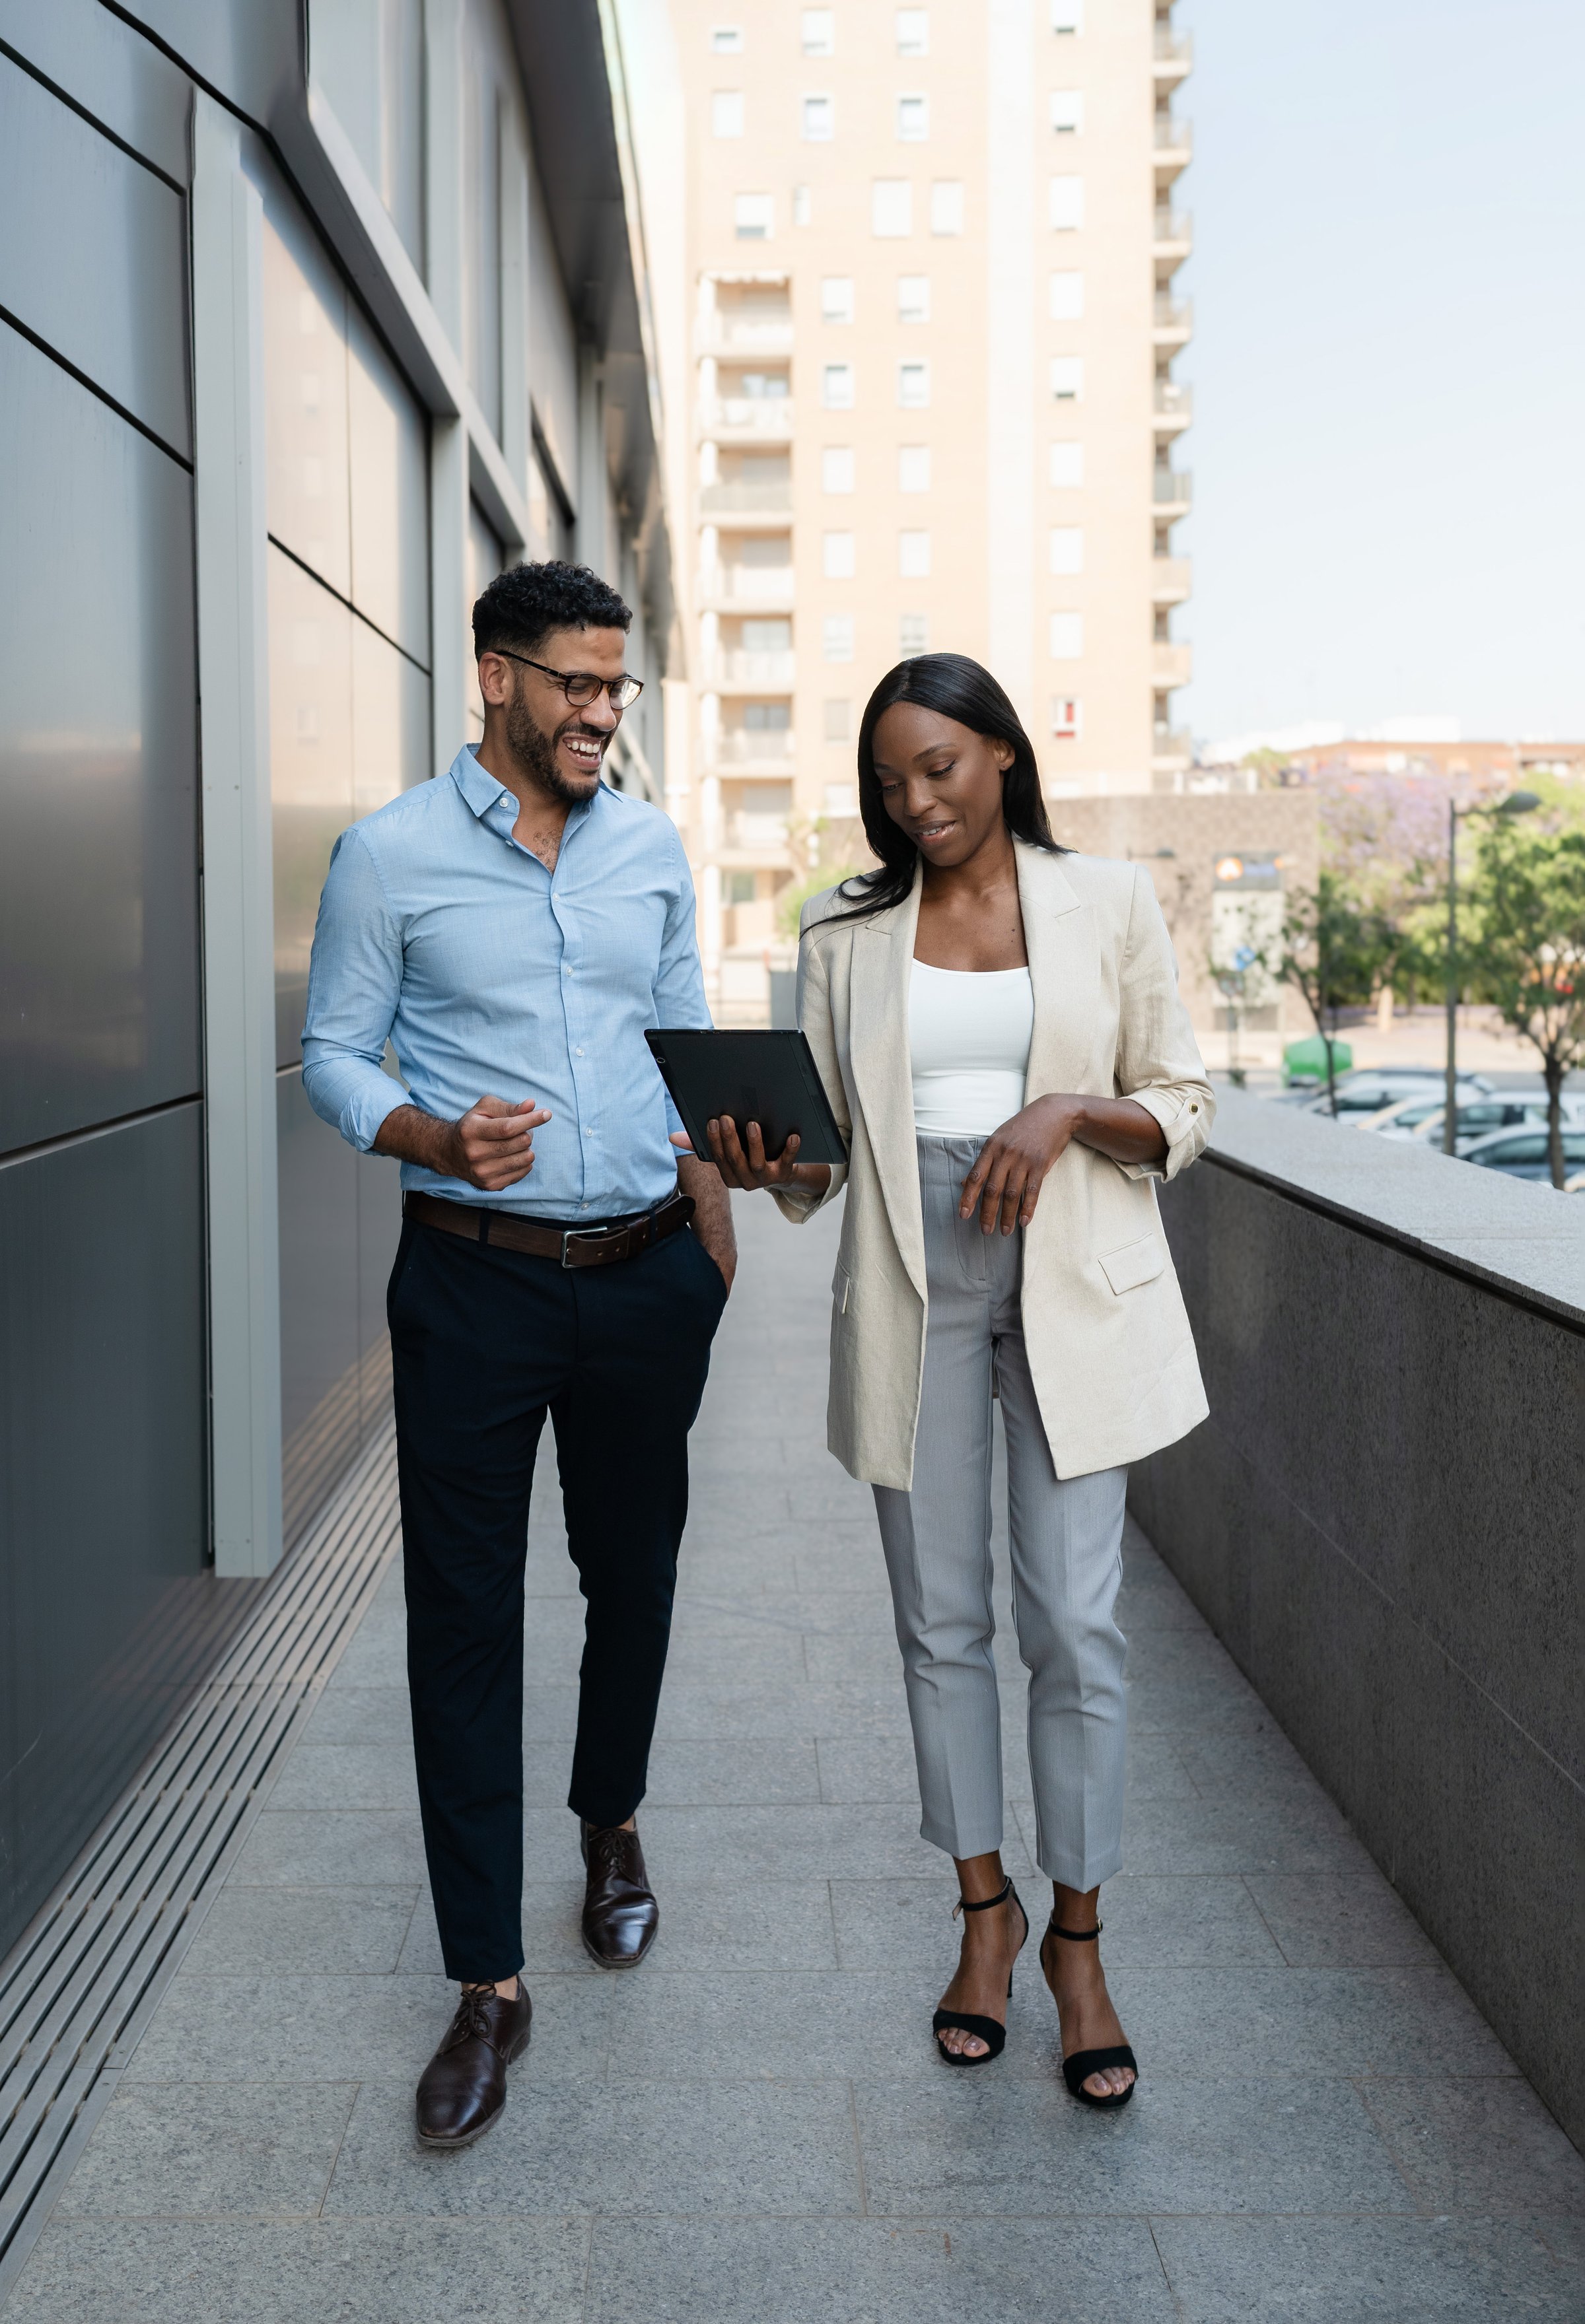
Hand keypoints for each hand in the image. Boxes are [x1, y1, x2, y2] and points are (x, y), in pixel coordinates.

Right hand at [446, 1094, 551, 1191]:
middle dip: (527, 1132)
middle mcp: (475, 1154)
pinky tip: (512, 1156)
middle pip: (520, 1142)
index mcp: (471, 1131)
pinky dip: (524, 1161)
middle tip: (519, 1130)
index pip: (508, 1127)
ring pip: (525, 1158)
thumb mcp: (484, 1109)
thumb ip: (508, 1107)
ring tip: (514, 1143)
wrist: (451, 1154)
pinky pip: (524, 1171)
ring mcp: (482, 1173)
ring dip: (526, 1148)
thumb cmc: (473, 1126)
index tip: (546, 1114)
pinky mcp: (491, 1185)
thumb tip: (531, 1106)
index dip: (530, 1120)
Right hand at [705, 1116, 831, 1197]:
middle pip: (735, 1159)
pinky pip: (786, 1162)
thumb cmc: (747, 1157)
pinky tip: (792, 1136)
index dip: (714, 1140)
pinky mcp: (783, 1174)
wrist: (780, 1172)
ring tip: (753, 1124)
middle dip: (729, 1138)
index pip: (717, 1158)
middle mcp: (745, 1181)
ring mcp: (764, 1179)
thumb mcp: (726, 1152)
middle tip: (727, 1118)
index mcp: (728, 1175)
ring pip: (756, 1163)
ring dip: (754, 1144)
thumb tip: (673, 1137)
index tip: (712, 1121)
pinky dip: (789, 1150)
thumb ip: (699, 1145)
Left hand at [959, 1095, 1084, 1234]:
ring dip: (1008, 1216)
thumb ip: (983, 1161)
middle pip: (993, 1189)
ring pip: (1012, 1194)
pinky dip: (1028, 1208)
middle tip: (985, 1231)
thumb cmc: (1022, 1127)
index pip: (975, 1177)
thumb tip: (962, 1182)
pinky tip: (1024, 1222)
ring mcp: (1024, 1160)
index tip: (963, 1215)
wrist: (1053, 1114)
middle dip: (987, 1213)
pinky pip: (1033, 1191)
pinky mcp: (1041, 1164)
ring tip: (1005, 1231)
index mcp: (991, 1147)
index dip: (968, 1198)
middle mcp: (1005, 1154)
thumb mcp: (998, 1139)